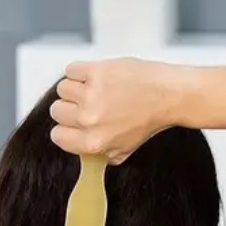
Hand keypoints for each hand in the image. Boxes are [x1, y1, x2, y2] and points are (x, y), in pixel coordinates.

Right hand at [49, 58, 184, 163]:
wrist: (168, 95)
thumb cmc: (149, 119)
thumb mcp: (124, 150)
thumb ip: (100, 154)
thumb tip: (81, 149)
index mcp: (93, 142)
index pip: (57, 136)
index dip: (65, 128)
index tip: (72, 123)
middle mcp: (89, 120)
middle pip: (57, 111)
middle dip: (70, 107)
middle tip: (87, 104)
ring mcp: (91, 94)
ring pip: (62, 89)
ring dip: (75, 88)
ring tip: (94, 89)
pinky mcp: (96, 71)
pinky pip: (71, 70)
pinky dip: (80, 71)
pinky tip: (95, 77)